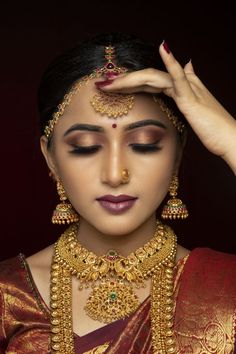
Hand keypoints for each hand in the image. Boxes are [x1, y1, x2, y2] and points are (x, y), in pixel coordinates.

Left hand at [99, 41, 235, 171]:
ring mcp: (186, 89)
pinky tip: (163, 49)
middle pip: (145, 78)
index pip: (147, 83)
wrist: (228, 139)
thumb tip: (184, 69)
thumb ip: (185, 93)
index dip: (127, 84)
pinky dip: (170, 63)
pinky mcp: (191, 98)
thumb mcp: (193, 111)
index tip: (108, 90)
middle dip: (121, 81)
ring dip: (128, 79)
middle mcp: (180, 84)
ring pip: (152, 77)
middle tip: (100, 85)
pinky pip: (177, 78)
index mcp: (177, 90)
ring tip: (107, 83)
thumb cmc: (212, 129)